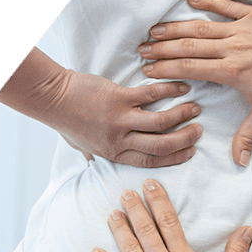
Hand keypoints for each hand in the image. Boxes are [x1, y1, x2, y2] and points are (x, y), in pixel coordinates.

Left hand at [51, 71, 203, 167]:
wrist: (52, 98)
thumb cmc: (66, 121)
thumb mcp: (81, 146)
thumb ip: (94, 154)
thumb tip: (94, 163)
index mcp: (113, 153)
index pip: (151, 161)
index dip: (174, 158)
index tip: (190, 153)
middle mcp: (119, 139)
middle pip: (161, 145)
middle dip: (184, 140)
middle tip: (198, 132)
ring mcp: (120, 119)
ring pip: (161, 122)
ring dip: (182, 115)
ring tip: (195, 109)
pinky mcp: (119, 98)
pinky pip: (151, 95)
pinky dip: (170, 91)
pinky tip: (182, 88)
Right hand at [137, 0, 251, 165]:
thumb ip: (248, 136)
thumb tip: (238, 164)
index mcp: (233, 72)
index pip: (191, 69)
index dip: (166, 69)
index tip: (147, 69)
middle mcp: (234, 48)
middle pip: (189, 47)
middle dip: (163, 48)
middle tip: (141, 49)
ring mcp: (243, 29)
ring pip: (202, 27)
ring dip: (176, 27)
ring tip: (155, 29)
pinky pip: (226, 5)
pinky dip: (208, 1)